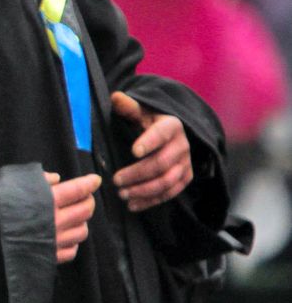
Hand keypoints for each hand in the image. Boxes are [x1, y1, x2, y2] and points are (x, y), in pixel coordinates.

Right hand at [46, 171, 99, 263]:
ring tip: (74, 217)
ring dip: (82, 221)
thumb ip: (37, 179)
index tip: (95, 180)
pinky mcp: (50, 256)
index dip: (89, 183)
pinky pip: (72, 250)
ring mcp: (54, 240)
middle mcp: (55, 221)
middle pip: (85, 210)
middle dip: (88, 201)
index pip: (76, 190)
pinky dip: (73, 242)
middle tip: (85, 197)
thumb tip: (57, 179)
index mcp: (46, 201)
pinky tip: (66, 235)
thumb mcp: (12, 183)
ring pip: (83, 231)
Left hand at [109, 92, 192, 210]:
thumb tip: (116, 97)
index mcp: (171, 125)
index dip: (149, 142)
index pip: (161, 133)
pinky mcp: (185, 177)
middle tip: (116, 180)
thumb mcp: (138, 111)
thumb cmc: (146, 120)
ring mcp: (186, 163)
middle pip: (162, 162)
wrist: (166, 132)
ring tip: (123, 194)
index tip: (133, 151)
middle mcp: (182, 145)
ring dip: (144, 190)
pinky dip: (152, 200)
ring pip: (168, 181)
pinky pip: (172, 192)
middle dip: (138, 173)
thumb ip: (127, 107)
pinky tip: (134, 205)